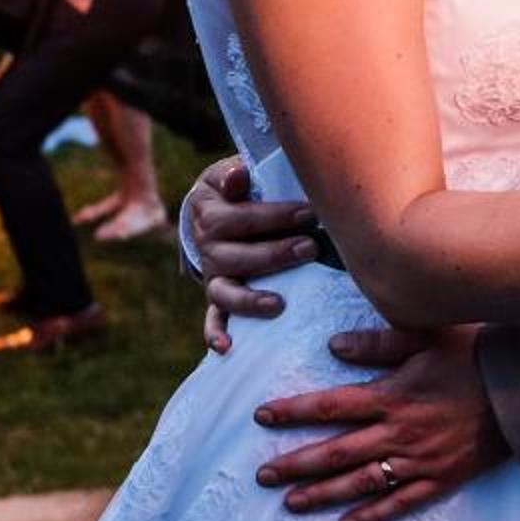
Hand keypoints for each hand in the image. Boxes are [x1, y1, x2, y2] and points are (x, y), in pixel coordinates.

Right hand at [185, 157, 323, 352]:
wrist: (216, 209)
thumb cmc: (239, 188)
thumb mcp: (232, 173)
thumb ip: (235, 174)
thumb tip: (239, 174)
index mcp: (210, 213)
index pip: (241, 217)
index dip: (276, 216)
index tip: (310, 213)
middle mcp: (207, 247)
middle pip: (236, 256)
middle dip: (276, 254)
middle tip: (312, 247)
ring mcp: (213, 275)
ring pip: (224, 292)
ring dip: (250, 300)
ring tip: (280, 304)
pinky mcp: (217, 297)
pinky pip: (213, 319)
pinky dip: (215, 334)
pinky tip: (227, 348)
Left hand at [252, 327, 508, 520]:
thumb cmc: (475, 355)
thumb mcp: (427, 337)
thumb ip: (379, 343)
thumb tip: (334, 346)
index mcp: (391, 395)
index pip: (331, 405)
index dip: (294, 411)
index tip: (263, 416)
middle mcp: (398, 433)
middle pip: (336, 452)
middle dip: (296, 463)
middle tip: (263, 475)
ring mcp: (418, 461)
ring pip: (360, 482)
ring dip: (323, 494)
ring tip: (291, 503)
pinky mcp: (440, 480)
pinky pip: (400, 503)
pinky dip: (372, 516)